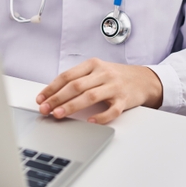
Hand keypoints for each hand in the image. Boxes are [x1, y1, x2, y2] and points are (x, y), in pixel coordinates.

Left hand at [35, 58, 162, 124]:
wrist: (144, 79)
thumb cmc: (115, 77)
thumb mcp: (97, 71)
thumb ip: (79, 79)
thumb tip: (53, 95)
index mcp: (92, 65)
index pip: (67, 76)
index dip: (52, 88)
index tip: (41, 98)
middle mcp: (103, 73)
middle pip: (76, 86)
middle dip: (57, 98)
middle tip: (45, 108)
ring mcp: (114, 86)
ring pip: (90, 96)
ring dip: (72, 106)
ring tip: (58, 114)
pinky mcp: (125, 99)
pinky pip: (112, 110)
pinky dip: (100, 116)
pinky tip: (90, 121)